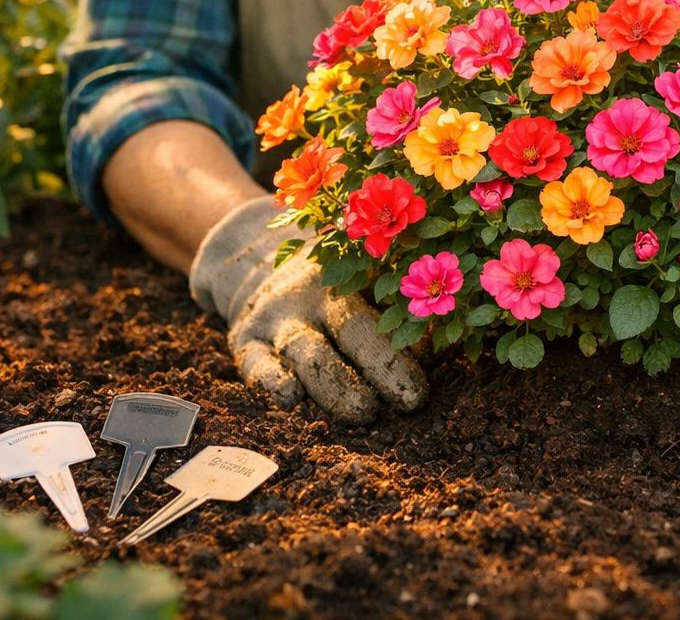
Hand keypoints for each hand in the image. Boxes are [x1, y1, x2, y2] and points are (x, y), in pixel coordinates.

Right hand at [190, 196, 427, 424]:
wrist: (257, 270)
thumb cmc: (331, 290)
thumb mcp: (361, 283)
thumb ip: (396, 312)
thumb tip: (434, 356)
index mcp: (353, 279)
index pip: (388, 311)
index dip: (406, 348)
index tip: (423, 385)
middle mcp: (315, 297)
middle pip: (351, 330)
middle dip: (382, 367)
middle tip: (409, 400)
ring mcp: (276, 319)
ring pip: (306, 351)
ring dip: (335, 385)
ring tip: (362, 410)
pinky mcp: (244, 341)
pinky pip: (255, 362)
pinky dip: (270, 380)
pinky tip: (290, 397)